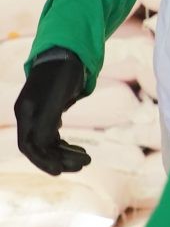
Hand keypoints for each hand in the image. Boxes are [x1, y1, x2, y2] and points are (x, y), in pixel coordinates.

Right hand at [15, 48, 89, 174]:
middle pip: (39, 148)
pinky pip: (53, 136)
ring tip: (87, 158)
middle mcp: (29, 116)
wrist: (67, 54)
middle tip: (85, 163)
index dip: (42, 161)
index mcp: (25, 112)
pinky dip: (64, 145)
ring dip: (65, 154)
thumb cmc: (61, 74)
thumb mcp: (55, 98)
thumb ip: (46, 121)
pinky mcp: (49, 113)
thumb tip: (40, 147)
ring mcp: (38, 115)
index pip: (28, 146)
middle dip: (59, 159)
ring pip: (48, 144)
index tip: (60, 171)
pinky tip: (78, 149)